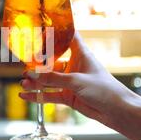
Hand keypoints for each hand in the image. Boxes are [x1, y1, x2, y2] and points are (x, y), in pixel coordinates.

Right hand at [19, 32, 137, 127]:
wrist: (117, 111)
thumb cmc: (104, 89)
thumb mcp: (76, 81)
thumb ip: (52, 78)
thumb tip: (30, 74)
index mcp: (81, 54)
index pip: (67, 36)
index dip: (56, 31)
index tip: (40, 28)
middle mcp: (74, 66)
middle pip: (52, 60)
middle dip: (38, 63)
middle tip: (24, 64)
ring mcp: (70, 82)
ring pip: (49, 80)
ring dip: (36, 81)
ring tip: (23, 82)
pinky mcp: (69, 96)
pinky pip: (50, 95)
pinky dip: (38, 96)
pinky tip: (25, 96)